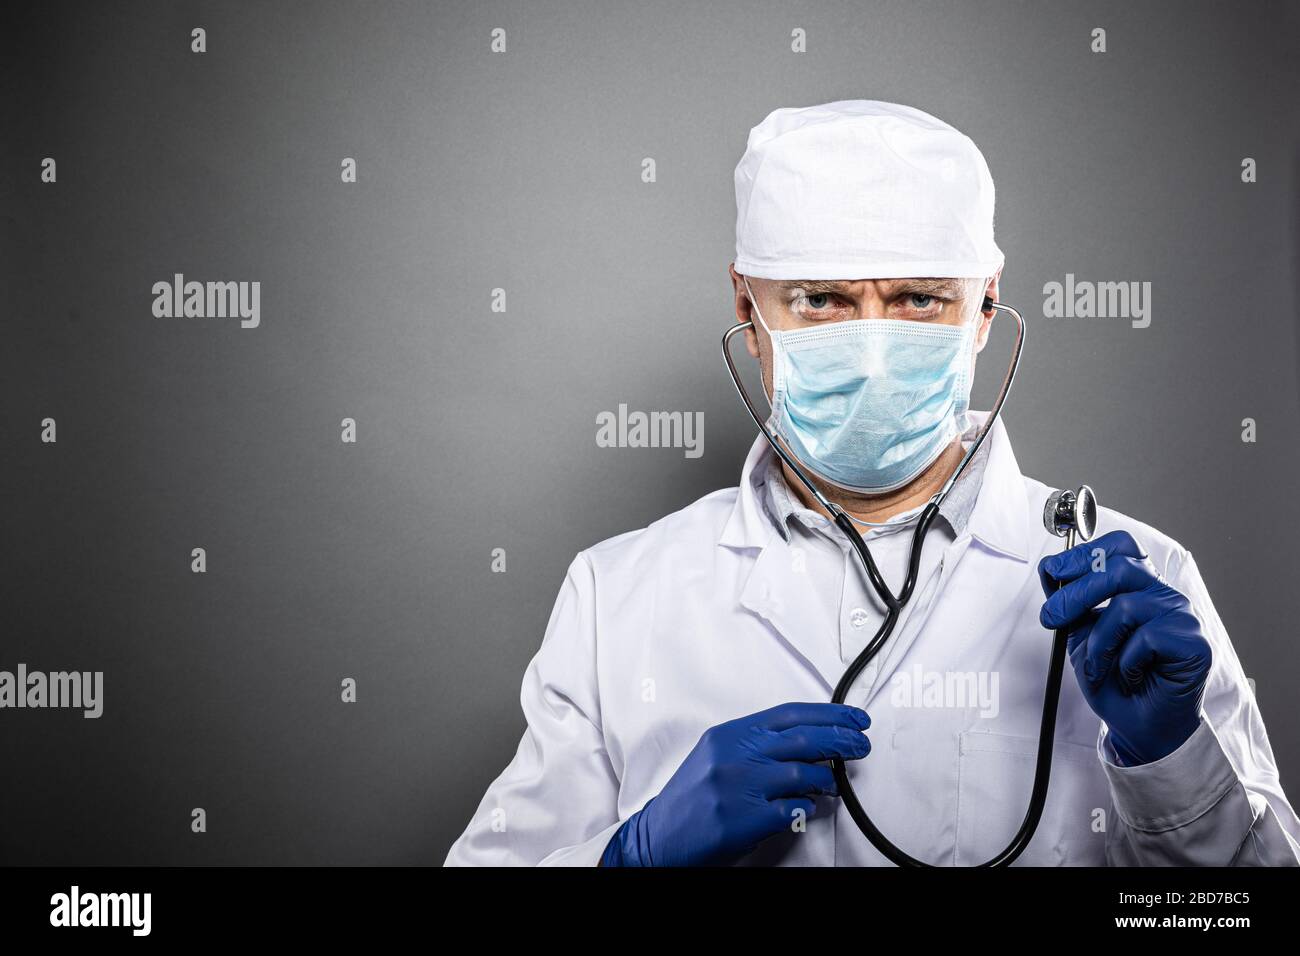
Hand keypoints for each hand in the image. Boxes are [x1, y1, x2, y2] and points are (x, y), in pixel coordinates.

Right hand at [600, 702, 871, 865]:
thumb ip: (756, 744)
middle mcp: (734, 755)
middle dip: (842, 739)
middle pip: (803, 738)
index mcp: (729, 734)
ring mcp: (739, 787)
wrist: (660, 836)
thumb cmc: (692, 797)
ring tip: (834, 783)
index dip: (829, 714)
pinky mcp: (745, 820)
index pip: (789, 714)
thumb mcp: (716, 755)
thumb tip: (809, 739)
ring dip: (826, 778)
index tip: (855, 718)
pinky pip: (793, 809)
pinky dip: (809, 807)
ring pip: (802, 772)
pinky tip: (811, 806)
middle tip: (862, 745)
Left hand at [1038, 530, 1211, 765]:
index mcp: (1140, 587)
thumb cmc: (1112, 680)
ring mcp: (1182, 617)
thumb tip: (1051, 572)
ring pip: (1128, 607)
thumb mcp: (1080, 635)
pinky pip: (1147, 639)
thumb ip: (1071, 603)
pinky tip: (1131, 676)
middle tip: (1051, 617)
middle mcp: (1164, 596)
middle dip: (1077, 592)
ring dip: (1100, 642)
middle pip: (1121, 568)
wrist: (1135, 725)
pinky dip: (1127, 662)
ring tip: (1099, 667)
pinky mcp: (1195, 644)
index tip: (1051, 571)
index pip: (1120, 548)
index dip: (1084, 553)